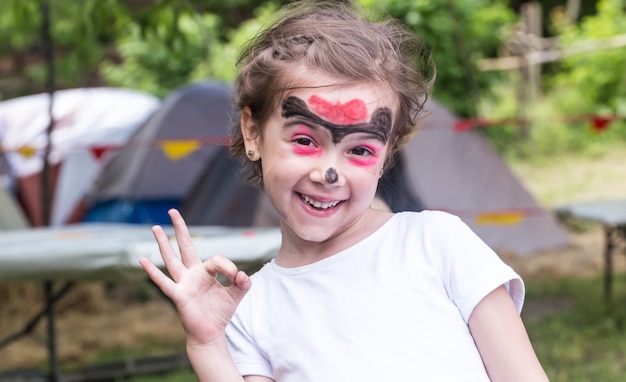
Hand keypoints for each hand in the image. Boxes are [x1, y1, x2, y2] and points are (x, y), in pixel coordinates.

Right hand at [139, 208, 251, 346]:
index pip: (216, 259)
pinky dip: (153, 272)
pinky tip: (142, 260)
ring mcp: (183, 283)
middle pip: (185, 246)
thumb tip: (243, 274)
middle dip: (180, 228)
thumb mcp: (237, 294)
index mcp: (205, 272)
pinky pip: (164, 282)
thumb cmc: (221, 312)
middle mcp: (191, 274)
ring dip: (163, 243)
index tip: (238, 277)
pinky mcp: (178, 296)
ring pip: (171, 259)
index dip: (229, 266)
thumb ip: (243, 283)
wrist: (211, 333)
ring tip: (154, 227)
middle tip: (172, 211)